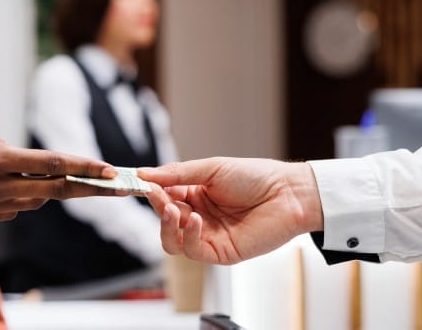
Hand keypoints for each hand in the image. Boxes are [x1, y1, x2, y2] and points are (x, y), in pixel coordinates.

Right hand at [0, 98, 118, 224]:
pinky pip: (8, 209)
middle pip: (51, 189)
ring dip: (48, 189)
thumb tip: (9, 150)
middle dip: (87, 187)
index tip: (109, 169)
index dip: (83, 165)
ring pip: (30, 200)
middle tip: (119, 187)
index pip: (49, 163)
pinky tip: (10, 185)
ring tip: (77, 182)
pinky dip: (16, 196)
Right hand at [138, 157, 322, 264]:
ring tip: (173, 210)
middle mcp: (198, 216)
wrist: (288, 194)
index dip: (148, 191)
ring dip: (166, 225)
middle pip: (164, 219)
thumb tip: (144, 174)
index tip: (134, 182)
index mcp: (195, 194)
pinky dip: (188, 236)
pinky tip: (194, 220)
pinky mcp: (220, 252)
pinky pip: (193, 251)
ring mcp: (208, 235)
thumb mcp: (211, 168)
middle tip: (153, 194)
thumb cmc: (255, 177)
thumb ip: (177, 174)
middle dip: (156, 206)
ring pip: (172, 240)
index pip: (163, 196)